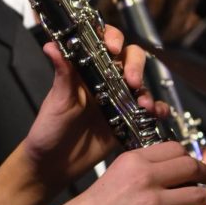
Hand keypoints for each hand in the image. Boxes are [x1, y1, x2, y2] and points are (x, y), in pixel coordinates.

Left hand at [21, 24, 166, 188]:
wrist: (54, 166)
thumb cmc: (49, 131)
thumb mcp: (56, 102)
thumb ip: (61, 74)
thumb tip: (51, 45)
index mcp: (85, 71)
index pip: (103, 43)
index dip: (112, 38)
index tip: (113, 48)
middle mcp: (104, 82)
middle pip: (129, 59)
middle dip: (136, 65)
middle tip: (132, 80)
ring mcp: (117, 101)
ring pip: (141, 85)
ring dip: (146, 91)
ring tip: (143, 105)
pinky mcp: (126, 121)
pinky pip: (147, 112)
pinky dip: (157, 110)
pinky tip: (156, 114)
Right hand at [63, 140, 205, 204]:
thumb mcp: (112, 181)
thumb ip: (140, 179)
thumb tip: (167, 182)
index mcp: (132, 159)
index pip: (174, 149)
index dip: (191, 157)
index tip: (198, 165)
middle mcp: (146, 175)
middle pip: (191, 167)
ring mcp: (153, 202)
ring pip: (200, 195)